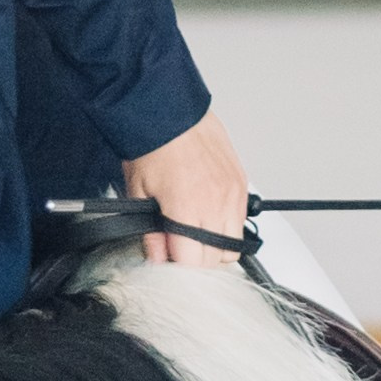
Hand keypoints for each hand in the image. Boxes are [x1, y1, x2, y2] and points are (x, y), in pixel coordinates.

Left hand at [123, 110, 249, 266]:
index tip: (170, 263)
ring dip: (215, 248)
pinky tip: (208, 218)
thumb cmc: (152, 146)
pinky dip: (227, 227)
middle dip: (197, 262)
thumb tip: (158, 258)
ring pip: (234, 245)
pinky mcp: (241, 184)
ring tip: (195, 236)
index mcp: (188, 209)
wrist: (170, 111)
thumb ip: (151, 234)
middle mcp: (216, 203)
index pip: (194, 263)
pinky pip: (241, 221)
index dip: (179, 268)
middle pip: (217, 260)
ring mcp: (232, 194)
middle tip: (180, 250)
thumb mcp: (139, 195)